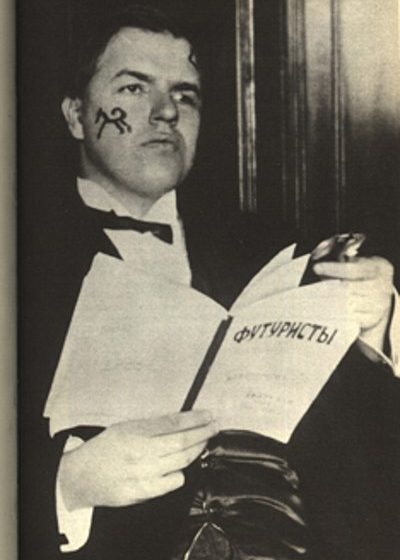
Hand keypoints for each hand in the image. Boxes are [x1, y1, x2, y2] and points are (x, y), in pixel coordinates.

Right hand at [59, 410, 217, 510]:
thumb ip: (152, 425)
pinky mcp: (144, 492)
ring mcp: (143, 474)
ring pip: (182, 462)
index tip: (208, 415)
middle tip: (213, 427)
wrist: (83, 477)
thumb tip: (182, 421)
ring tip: (203, 442)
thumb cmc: (104, 449)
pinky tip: (181, 466)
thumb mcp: (126, 427)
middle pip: (182, 442)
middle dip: (203, 433)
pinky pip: (173, 482)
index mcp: (135, 432)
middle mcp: (140, 453)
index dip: (195, 419)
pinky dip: (181, 472)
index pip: (173, 423)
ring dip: (197, 450)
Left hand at [313, 256, 393, 350]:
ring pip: (348, 304)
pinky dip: (338, 314)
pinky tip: (328, 310)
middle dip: (329, 287)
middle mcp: (382, 286)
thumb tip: (320, 270)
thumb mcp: (356, 264)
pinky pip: (351, 318)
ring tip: (318, 299)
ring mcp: (379, 304)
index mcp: (379, 268)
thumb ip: (340, 265)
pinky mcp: (373, 318)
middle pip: (349, 287)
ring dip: (331, 301)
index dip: (333, 268)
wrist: (379, 294)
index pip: (352, 269)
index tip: (316, 268)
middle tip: (313, 287)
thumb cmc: (362, 276)